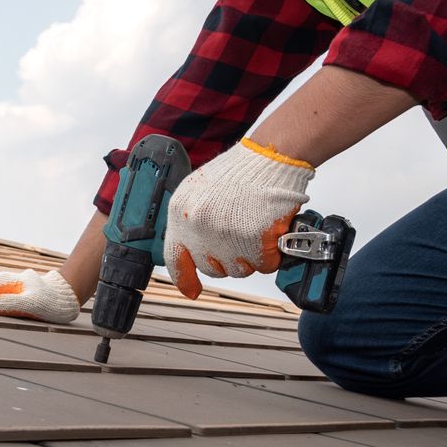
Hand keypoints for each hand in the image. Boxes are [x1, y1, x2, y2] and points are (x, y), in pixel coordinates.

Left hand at [163, 139, 313, 298]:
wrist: (271, 156)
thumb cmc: (240, 172)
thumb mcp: (198, 192)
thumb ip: (190, 221)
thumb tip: (189, 252)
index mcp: (181, 214)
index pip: (174, 258)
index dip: (184, 278)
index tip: (191, 290)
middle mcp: (198, 226)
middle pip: (211, 269)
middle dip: (227, 259)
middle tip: (241, 237)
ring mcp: (226, 234)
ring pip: (238, 270)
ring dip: (250, 257)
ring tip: (255, 228)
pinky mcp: (254, 239)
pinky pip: (264, 265)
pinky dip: (271, 255)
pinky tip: (271, 233)